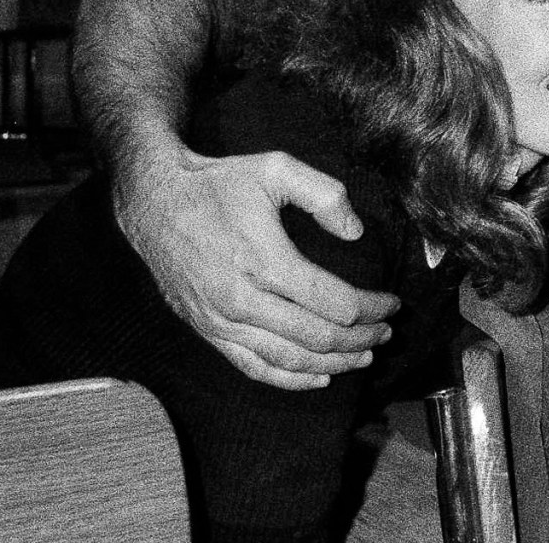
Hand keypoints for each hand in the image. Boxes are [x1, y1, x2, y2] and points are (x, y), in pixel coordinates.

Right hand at [114, 145, 400, 388]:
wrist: (155, 202)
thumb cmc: (220, 184)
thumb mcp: (277, 168)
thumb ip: (325, 194)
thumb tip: (356, 232)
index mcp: (265, 261)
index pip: (335, 302)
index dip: (372, 309)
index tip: (393, 303)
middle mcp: (242, 299)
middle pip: (318, 337)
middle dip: (361, 339)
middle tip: (387, 332)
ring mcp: (221, 320)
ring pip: (288, 359)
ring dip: (333, 364)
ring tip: (364, 358)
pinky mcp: (206, 330)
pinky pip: (251, 367)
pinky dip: (289, 379)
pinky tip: (319, 378)